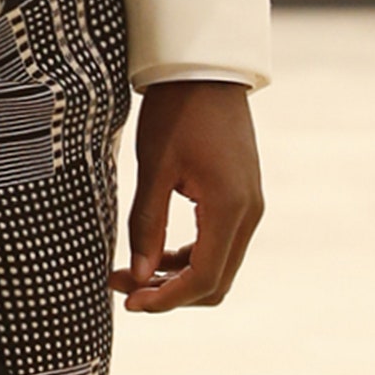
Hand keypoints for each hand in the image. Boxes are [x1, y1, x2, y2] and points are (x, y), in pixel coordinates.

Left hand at [114, 78, 262, 313]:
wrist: (206, 70)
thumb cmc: (176, 112)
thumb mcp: (154, 168)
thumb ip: (147, 226)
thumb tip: (140, 278)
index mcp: (229, 206)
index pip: (204, 278)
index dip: (166, 300)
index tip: (129, 304)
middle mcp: (249, 213)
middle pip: (215, 282)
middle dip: (170, 294)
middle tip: (123, 288)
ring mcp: (250, 206)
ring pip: (219, 267)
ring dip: (178, 278)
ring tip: (132, 272)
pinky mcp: (243, 198)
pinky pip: (220, 244)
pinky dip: (190, 258)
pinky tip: (156, 253)